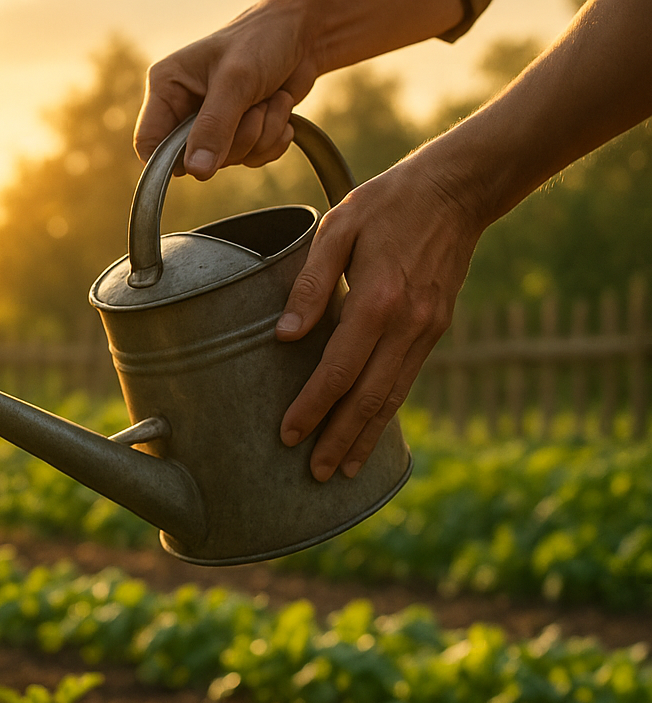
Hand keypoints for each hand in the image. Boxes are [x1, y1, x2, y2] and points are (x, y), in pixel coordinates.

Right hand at [134, 2, 317, 177]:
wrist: (306, 33)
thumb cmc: (263, 39)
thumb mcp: (236, 81)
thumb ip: (214, 127)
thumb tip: (197, 171)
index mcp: (168, 87)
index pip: (148, 142)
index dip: (171, 159)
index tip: (203, 158)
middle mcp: (184, 108)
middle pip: (194, 159)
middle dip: (235, 140)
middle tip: (255, 109)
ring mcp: (212, 123)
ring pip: (227, 161)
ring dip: (260, 136)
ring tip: (271, 100)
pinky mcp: (238, 132)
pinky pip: (250, 159)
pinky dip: (272, 140)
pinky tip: (279, 110)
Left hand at [276, 151, 485, 480]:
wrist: (457, 189)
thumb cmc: (388, 203)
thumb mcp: (338, 228)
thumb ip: (310, 284)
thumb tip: (285, 336)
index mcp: (378, 301)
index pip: (338, 370)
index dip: (312, 407)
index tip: (288, 435)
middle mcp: (407, 324)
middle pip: (368, 397)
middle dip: (339, 438)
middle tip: (314, 474)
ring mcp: (427, 330)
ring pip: (392, 396)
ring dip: (366, 436)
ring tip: (341, 468)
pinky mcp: (436, 329)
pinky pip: (406, 380)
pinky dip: (387, 411)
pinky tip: (370, 430)